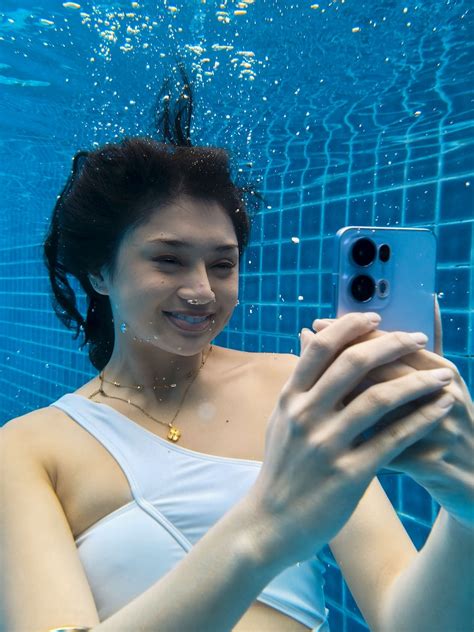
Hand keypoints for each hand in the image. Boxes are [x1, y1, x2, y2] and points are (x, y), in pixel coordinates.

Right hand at [248, 312, 456, 568]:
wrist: (270, 524)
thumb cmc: (281, 469)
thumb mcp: (281, 419)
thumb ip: (299, 380)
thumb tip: (308, 336)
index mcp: (289, 399)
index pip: (321, 348)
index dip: (350, 326)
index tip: (377, 318)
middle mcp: (305, 415)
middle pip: (353, 363)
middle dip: (391, 344)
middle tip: (418, 337)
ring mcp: (326, 445)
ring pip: (378, 398)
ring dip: (417, 381)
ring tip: (444, 374)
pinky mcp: (348, 474)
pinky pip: (393, 439)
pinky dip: (421, 419)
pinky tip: (440, 408)